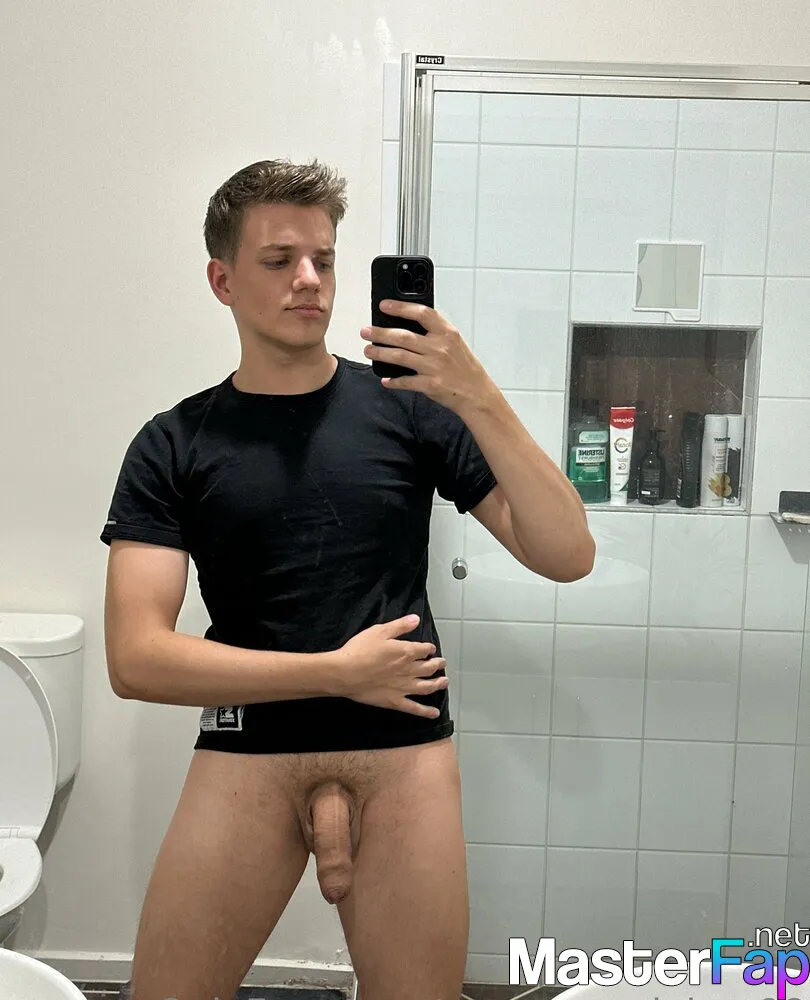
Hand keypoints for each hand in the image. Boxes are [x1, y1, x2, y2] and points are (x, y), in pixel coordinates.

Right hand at [332, 614, 448, 718]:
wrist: (345, 673)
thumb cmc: (360, 650)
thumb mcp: (379, 631)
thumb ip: (400, 626)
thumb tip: (416, 619)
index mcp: (406, 652)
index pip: (424, 649)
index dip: (429, 648)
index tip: (430, 649)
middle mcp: (409, 670)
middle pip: (429, 668)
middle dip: (438, 665)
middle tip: (442, 663)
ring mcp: (403, 687)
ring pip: (427, 687)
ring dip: (438, 684)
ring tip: (445, 682)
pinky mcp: (395, 701)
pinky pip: (414, 708)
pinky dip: (426, 711)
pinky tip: (435, 713)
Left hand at [360, 300, 497, 414]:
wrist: (477, 393)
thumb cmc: (464, 367)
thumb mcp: (454, 342)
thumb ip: (434, 332)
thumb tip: (405, 325)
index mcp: (447, 333)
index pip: (421, 313)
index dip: (401, 308)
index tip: (384, 305)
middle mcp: (440, 348)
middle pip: (404, 336)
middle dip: (381, 333)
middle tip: (366, 331)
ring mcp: (434, 367)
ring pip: (400, 356)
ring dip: (380, 353)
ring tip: (368, 350)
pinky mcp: (430, 385)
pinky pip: (405, 381)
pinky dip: (393, 381)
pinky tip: (385, 379)